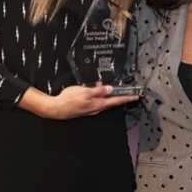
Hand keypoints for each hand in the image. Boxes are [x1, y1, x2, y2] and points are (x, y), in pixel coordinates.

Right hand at [19, 83, 138, 119]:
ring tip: (99, 83)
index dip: (126, 98)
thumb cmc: (70, 100)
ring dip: (101, 91)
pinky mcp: (84, 107)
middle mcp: (96, 108)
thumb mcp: (85, 92)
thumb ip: (98, 90)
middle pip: (110, 100)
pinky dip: (93, 92)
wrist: (56, 109)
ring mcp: (90, 108)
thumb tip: (109, 89)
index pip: (116, 101)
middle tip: (121, 87)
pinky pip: (92, 99)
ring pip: (100, 99)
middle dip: (115, 93)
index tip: (136, 96)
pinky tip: (88, 87)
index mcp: (98, 104)